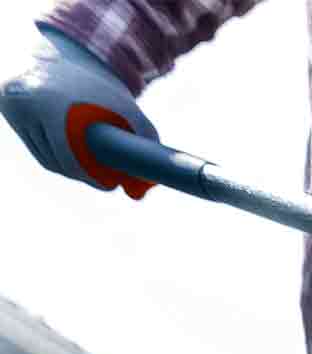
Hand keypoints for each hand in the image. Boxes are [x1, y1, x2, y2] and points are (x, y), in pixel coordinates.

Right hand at [0, 28, 156, 197]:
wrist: (67, 54)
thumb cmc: (100, 87)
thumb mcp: (128, 108)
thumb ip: (147, 139)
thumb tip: (142, 190)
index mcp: (50, 104)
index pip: (67, 157)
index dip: (89, 176)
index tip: (109, 185)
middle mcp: (25, 104)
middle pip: (55, 160)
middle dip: (81, 174)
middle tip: (102, 179)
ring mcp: (12, 105)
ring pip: (44, 157)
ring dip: (66, 167)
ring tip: (88, 166)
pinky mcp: (7, 106)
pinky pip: (34, 145)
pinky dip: (52, 153)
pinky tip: (69, 152)